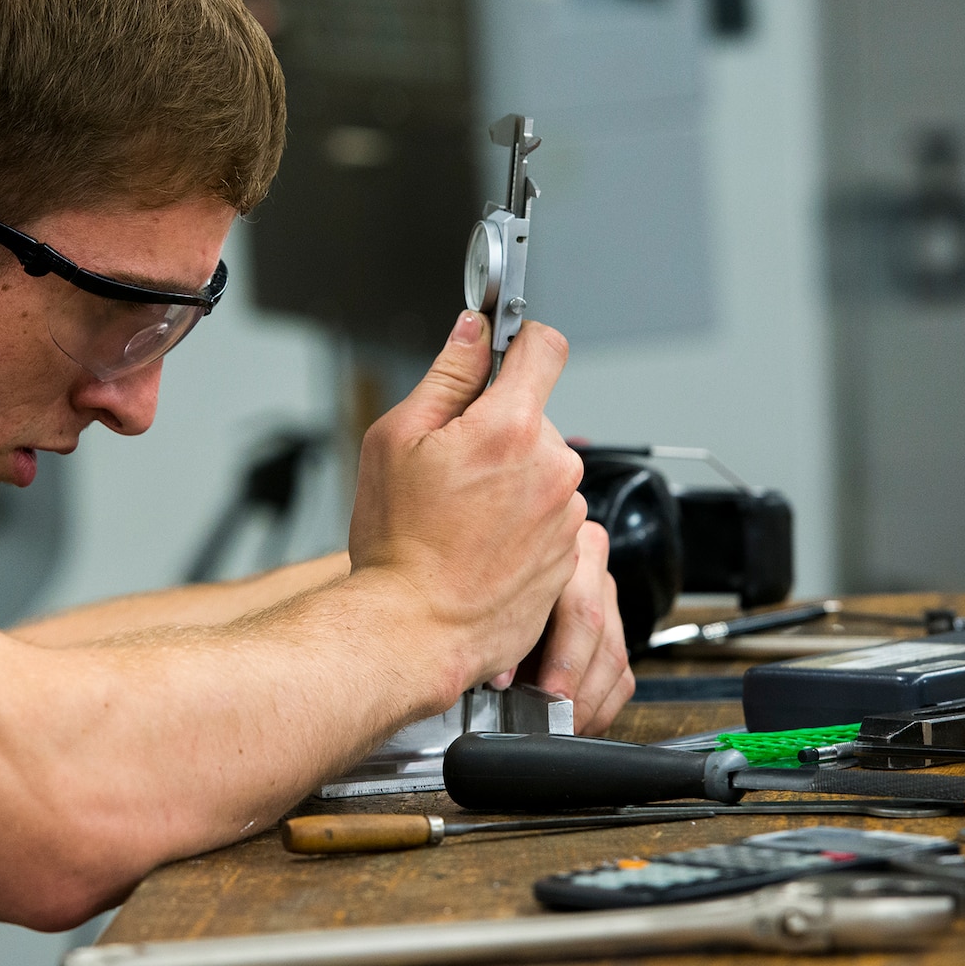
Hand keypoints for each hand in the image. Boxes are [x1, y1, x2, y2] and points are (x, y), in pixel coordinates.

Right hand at [346, 312, 586, 699]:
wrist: (415, 630)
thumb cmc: (398, 545)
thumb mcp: (396, 440)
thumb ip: (445, 376)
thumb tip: (471, 335)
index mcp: (510, 429)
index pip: (544, 348)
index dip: (521, 340)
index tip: (505, 350)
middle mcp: (552, 469)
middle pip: (534, 417)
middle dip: (498, 429)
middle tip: (450, 466)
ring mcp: (566, 516)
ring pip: (541, 469)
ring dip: (511, 479)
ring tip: (462, 516)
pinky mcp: (569, 555)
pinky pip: (547, 516)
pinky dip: (520, 523)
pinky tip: (479, 544)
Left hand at [507, 521, 634, 735]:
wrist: (498, 564)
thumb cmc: (488, 580)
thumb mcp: (492, 596)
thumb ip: (497, 629)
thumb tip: (499, 679)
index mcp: (566, 551)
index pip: (580, 611)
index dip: (567, 661)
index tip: (550, 695)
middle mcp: (594, 573)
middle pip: (601, 637)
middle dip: (579, 688)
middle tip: (557, 720)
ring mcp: (607, 602)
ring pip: (615, 659)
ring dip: (591, 703)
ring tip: (564, 728)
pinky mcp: (614, 632)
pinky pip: (621, 676)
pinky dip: (602, 706)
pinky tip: (579, 724)